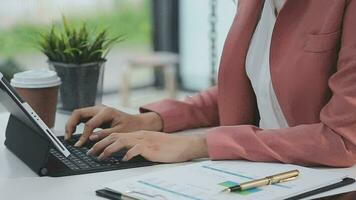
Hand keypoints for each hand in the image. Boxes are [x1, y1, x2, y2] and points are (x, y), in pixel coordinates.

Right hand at [65, 105, 162, 146]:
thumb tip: (90, 138)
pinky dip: (77, 124)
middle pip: (78, 113)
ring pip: (78, 114)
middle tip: (67, 138)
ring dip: (71, 123)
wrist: (137, 123)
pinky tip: (75, 133)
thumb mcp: (119, 133)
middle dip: (70, 125)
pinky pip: (83, 117)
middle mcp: (100, 108)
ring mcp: (97, 110)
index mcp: (106, 112)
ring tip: (69, 136)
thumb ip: (104, 135)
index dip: (83, 135)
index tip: (79, 145)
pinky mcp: (97, 113)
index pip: (89, 124)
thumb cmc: (131, 127)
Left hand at [87, 131, 207, 162]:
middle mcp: (140, 135)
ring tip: (101, 156)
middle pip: (115, 137)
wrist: (184, 145)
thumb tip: (125, 153)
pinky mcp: (151, 148)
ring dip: (109, 149)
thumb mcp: (150, 144)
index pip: (117, 134)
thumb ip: (138, 146)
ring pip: (122, 141)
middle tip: (91, 152)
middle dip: (100, 144)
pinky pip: (136, 150)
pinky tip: (124, 159)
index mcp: (139, 134)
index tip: (93, 144)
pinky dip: (128, 154)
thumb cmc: (168, 147)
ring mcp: (145, 141)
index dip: (103, 139)